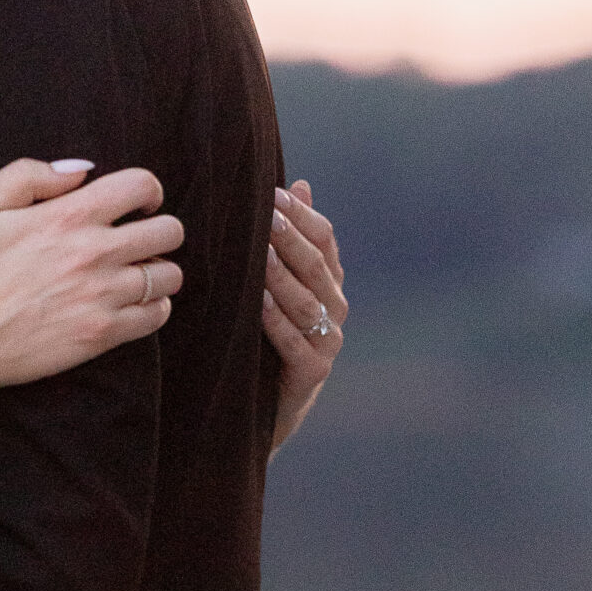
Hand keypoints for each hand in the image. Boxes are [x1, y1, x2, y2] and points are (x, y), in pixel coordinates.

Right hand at [0, 159, 183, 394]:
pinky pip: (156, 316)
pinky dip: (154, 307)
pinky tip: (134, 304)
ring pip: (170, 275)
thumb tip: (80, 171)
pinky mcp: (102, 334)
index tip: (136, 204)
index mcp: (66, 216)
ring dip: (159, 270)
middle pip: (168, 230)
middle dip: (160, 229)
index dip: (147, 190)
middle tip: (140, 239)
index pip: (141, 185)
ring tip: (137, 274)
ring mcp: (101, 296)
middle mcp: (93, 253)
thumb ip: (28, 176)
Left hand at [263, 180, 346, 449]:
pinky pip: (295, 343)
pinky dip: (276, 323)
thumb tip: (300, 183)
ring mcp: (327, 341)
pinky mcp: (312, 373)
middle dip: (290, 238)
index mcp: (329, 281)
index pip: (325, 239)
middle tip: (265, 215)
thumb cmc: (266, 335)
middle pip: (315, 265)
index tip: (273, 194)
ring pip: (306, 301)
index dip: (302, 215)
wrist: (261, 406)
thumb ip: (290, 239)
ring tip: (259, 254)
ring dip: (281, 277)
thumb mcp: (277, 285)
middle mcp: (335, 307)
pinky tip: (256, 304)